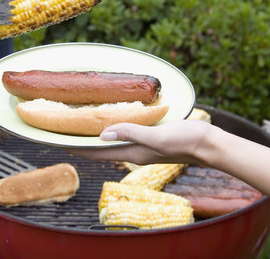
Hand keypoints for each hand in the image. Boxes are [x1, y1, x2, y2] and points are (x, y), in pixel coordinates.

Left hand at [70, 120, 214, 165]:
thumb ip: (131, 134)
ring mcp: (144, 145)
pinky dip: (117, 126)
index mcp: (132, 153)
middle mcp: (134, 151)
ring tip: (85, 122)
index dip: (77, 149)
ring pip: (114, 140)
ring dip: (99, 133)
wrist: (210, 144)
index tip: (59, 142)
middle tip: (67, 129)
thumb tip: (102, 134)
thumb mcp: (156, 136)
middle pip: (102, 148)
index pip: (97, 153)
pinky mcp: (153, 137)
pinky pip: (128, 133)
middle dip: (84, 140)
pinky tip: (117, 117)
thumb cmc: (185, 141)